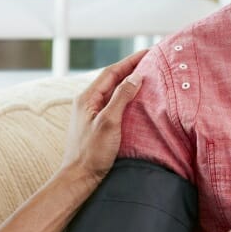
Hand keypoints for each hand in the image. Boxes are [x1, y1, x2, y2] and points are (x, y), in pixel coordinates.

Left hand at [59, 49, 145, 182]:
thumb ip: (121, 98)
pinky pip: (114, 104)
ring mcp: (92, 113)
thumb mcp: (109, 123)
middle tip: (152, 61)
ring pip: (114, 91)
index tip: (149, 52)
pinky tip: (139, 100)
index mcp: (87, 97)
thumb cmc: (92, 153)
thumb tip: (136, 77)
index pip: (111, 72)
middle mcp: (88, 102)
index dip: (130, 61)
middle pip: (112, 79)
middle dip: (131, 68)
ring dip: (130, 82)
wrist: (79, 179)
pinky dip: (128, 97)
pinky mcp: (98, 124)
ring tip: (149, 76)